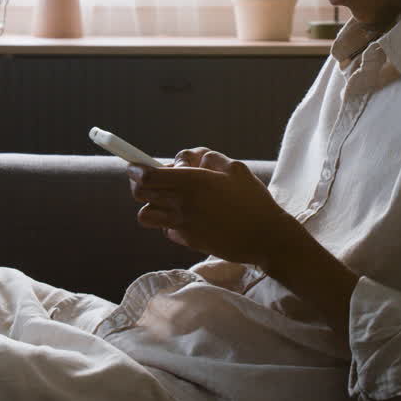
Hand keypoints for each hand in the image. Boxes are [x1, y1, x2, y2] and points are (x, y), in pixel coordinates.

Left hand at [127, 148, 298, 266]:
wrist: (265, 238)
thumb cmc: (253, 200)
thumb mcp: (235, 169)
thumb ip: (208, 158)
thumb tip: (187, 159)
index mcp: (193, 182)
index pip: (147, 175)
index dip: (136, 168)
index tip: (135, 165)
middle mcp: (182, 204)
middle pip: (139, 193)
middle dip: (138, 183)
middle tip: (151, 179)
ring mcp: (182, 225)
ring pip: (145, 215)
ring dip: (151, 204)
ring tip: (168, 199)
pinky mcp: (187, 241)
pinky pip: (165, 229)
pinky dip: (169, 222)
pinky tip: (188, 217)